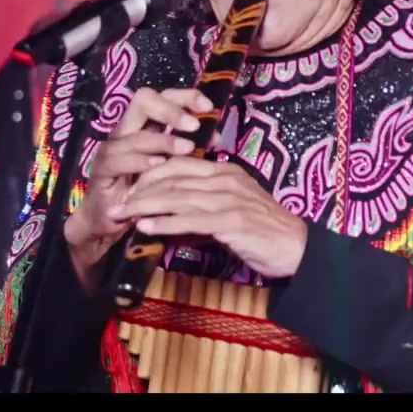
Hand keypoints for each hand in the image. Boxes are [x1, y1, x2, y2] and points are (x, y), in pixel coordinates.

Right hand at [64, 87, 212, 281]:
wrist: (109, 221)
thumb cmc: (142, 191)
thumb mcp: (169, 168)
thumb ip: (187, 149)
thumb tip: (217, 136)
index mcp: (144, 126)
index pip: (163, 96)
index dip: (185, 96)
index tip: (208, 107)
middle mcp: (126, 131)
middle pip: (143, 101)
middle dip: (171, 109)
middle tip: (195, 125)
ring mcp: (111, 150)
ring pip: (135, 134)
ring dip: (163, 140)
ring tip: (187, 148)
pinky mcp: (101, 171)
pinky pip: (118, 160)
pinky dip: (140, 161)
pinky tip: (159, 164)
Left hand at [108, 157, 308, 278]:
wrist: (296, 248)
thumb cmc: (263, 232)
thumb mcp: (230, 213)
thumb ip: (201, 210)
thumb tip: (167, 218)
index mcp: (226, 172)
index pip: (180, 163)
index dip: (151, 173)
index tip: (129, 187)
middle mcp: (226, 179)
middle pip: (174, 178)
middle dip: (141, 190)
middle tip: (116, 203)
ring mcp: (230, 198)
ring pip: (178, 196)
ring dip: (145, 206)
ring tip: (123, 214)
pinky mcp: (232, 220)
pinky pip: (191, 219)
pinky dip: (165, 222)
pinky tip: (146, 227)